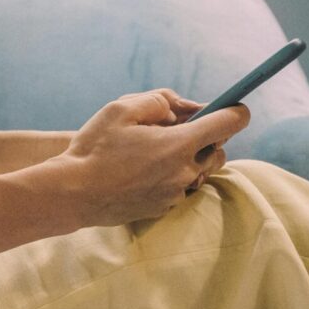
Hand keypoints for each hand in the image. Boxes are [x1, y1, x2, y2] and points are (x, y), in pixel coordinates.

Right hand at [56, 88, 246, 227]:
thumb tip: (179, 106)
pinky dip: (172, 176)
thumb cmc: (94, 149)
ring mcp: (176, 192)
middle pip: (220, 150)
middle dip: (207, 137)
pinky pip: (181, 187)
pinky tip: (142, 171)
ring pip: (201, 171)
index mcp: (179, 144)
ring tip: (156, 151)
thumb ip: (156, 101)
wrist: (73, 194)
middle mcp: (186, 171)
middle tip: (177, 129)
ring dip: (190, 158)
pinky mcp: (164, 207)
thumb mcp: (119, 110)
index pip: (229, 123)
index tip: (230, 107)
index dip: (235, 111)